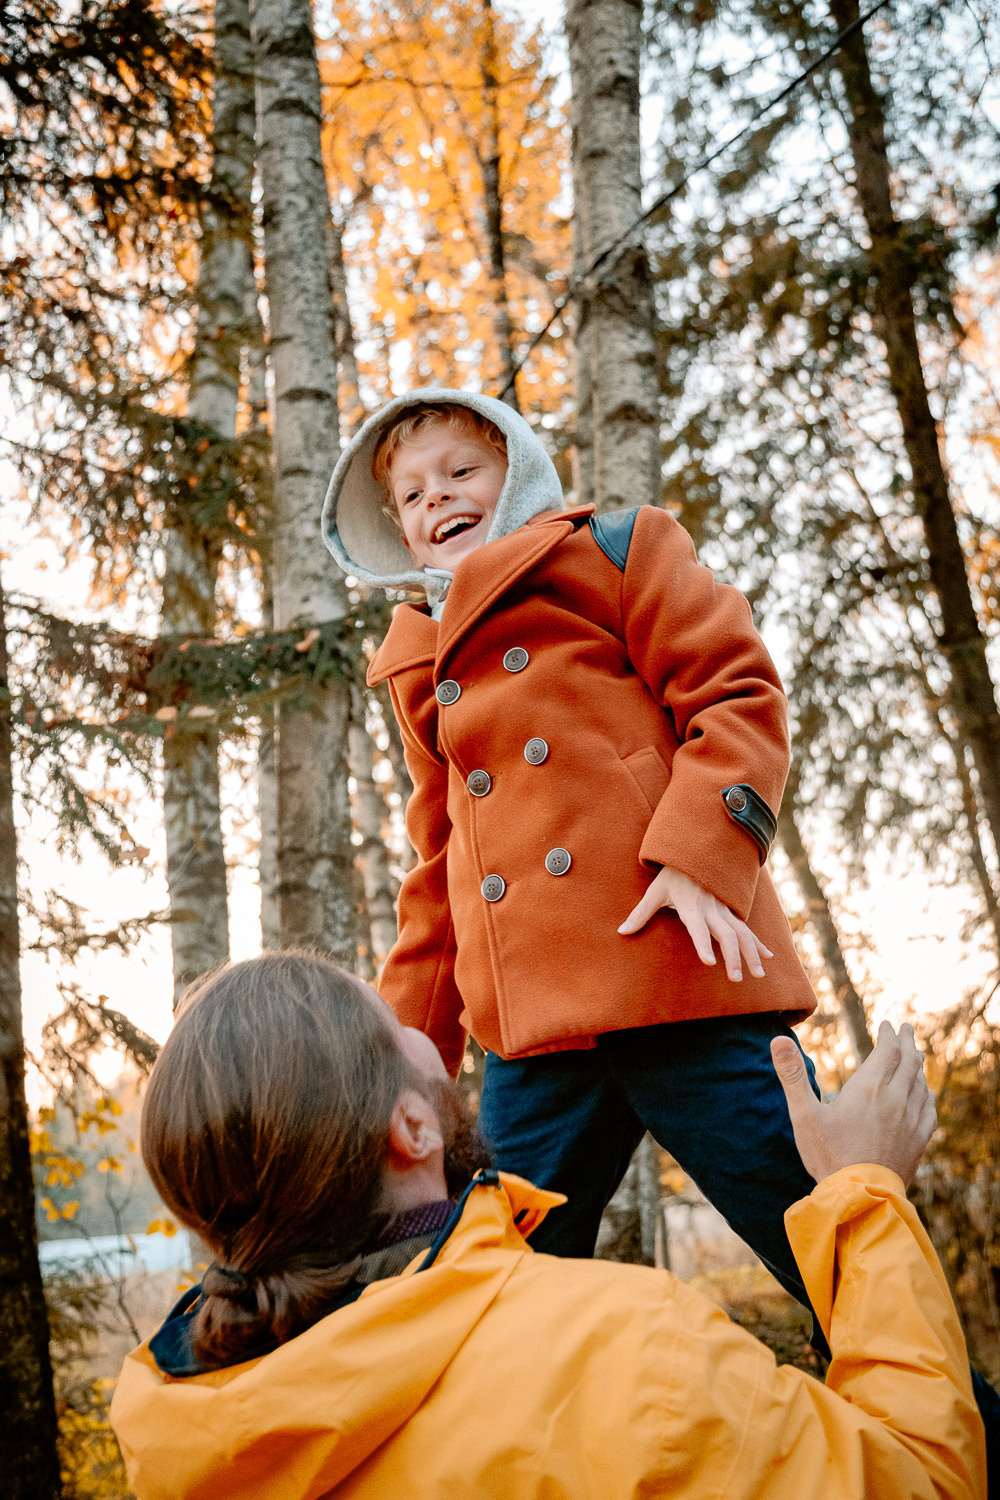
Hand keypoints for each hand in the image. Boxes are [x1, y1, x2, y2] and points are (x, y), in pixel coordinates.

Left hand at [617, 866, 771, 981]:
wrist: (693, 852)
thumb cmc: (671, 875)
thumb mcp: (654, 892)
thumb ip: (640, 914)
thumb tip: (621, 932)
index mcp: (690, 905)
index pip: (697, 928)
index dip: (703, 945)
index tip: (709, 963)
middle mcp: (710, 908)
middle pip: (725, 934)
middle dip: (733, 957)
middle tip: (735, 979)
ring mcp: (723, 909)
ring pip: (741, 933)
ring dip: (751, 953)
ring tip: (757, 975)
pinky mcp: (730, 910)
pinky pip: (746, 927)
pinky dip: (758, 942)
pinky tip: (767, 956)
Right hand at [771, 1021, 936, 1187]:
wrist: (861, 1198)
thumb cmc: (828, 1156)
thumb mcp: (804, 1115)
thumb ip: (792, 1075)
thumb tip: (777, 1040)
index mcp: (869, 1088)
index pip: (888, 1050)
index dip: (889, 1034)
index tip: (887, 1024)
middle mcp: (896, 1099)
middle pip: (910, 1061)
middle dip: (908, 1042)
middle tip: (907, 1029)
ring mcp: (910, 1120)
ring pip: (921, 1083)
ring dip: (918, 1065)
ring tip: (915, 1055)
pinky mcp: (918, 1140)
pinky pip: (929, 1108)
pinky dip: (926, 1093)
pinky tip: (925, 1092)